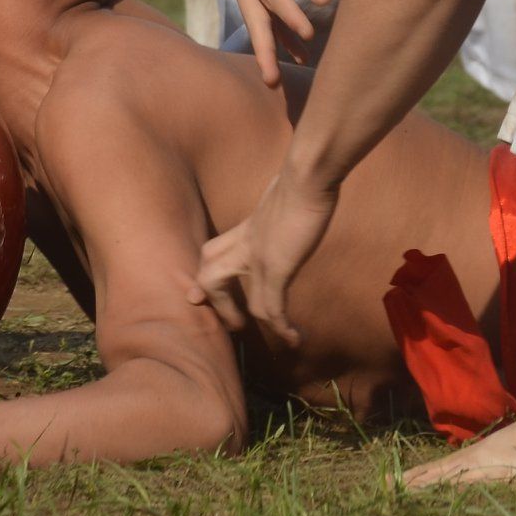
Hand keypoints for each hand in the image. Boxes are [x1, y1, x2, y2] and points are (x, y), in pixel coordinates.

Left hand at [188, 170, 336, 346]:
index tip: (207, 292)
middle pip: (210, 272)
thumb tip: (301, 196)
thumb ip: (286, 204)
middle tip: (233, 322)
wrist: (309, 175)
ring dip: (247, 317)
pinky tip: (296, 339)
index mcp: (250, 226)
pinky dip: (282, 327)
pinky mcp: (275, 267)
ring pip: (228, 291)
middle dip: (216, 299)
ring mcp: (256, 256)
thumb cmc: (306, 176)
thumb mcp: (289, 193)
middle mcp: (246, 242)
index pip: (214, 251)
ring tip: (272, 333)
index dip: (210, 271)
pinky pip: (271, 307)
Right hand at [223, 0, 347, 85]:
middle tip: (271, 81)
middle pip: (255, 16)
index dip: (289, 14)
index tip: (310, 35)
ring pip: (262, 22)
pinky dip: (286, 37)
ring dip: (276, 48)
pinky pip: (272, 18)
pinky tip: (299, 57)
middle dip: (265, 48)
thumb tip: (323, 2)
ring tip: (281, 81)